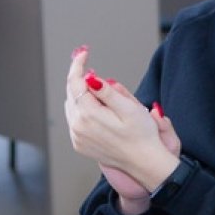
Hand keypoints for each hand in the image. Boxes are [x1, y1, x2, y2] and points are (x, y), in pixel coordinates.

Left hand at [64, 49, 176, 195]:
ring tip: (98, 91)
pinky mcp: (80, 144)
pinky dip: (81, 109)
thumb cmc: (142, 135)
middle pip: (71, 93)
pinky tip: (96, 109)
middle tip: (92, 68)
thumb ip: (108, 92)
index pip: (75, 82)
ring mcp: (77, 137)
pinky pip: (74, 120)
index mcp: (89, 115)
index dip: (78, 65)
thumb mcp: (130, 108)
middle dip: (80, 78)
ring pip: (71, 106)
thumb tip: (91, 78)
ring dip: (80, 94)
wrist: (144, 162)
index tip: (84, 53)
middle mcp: (78, 127)